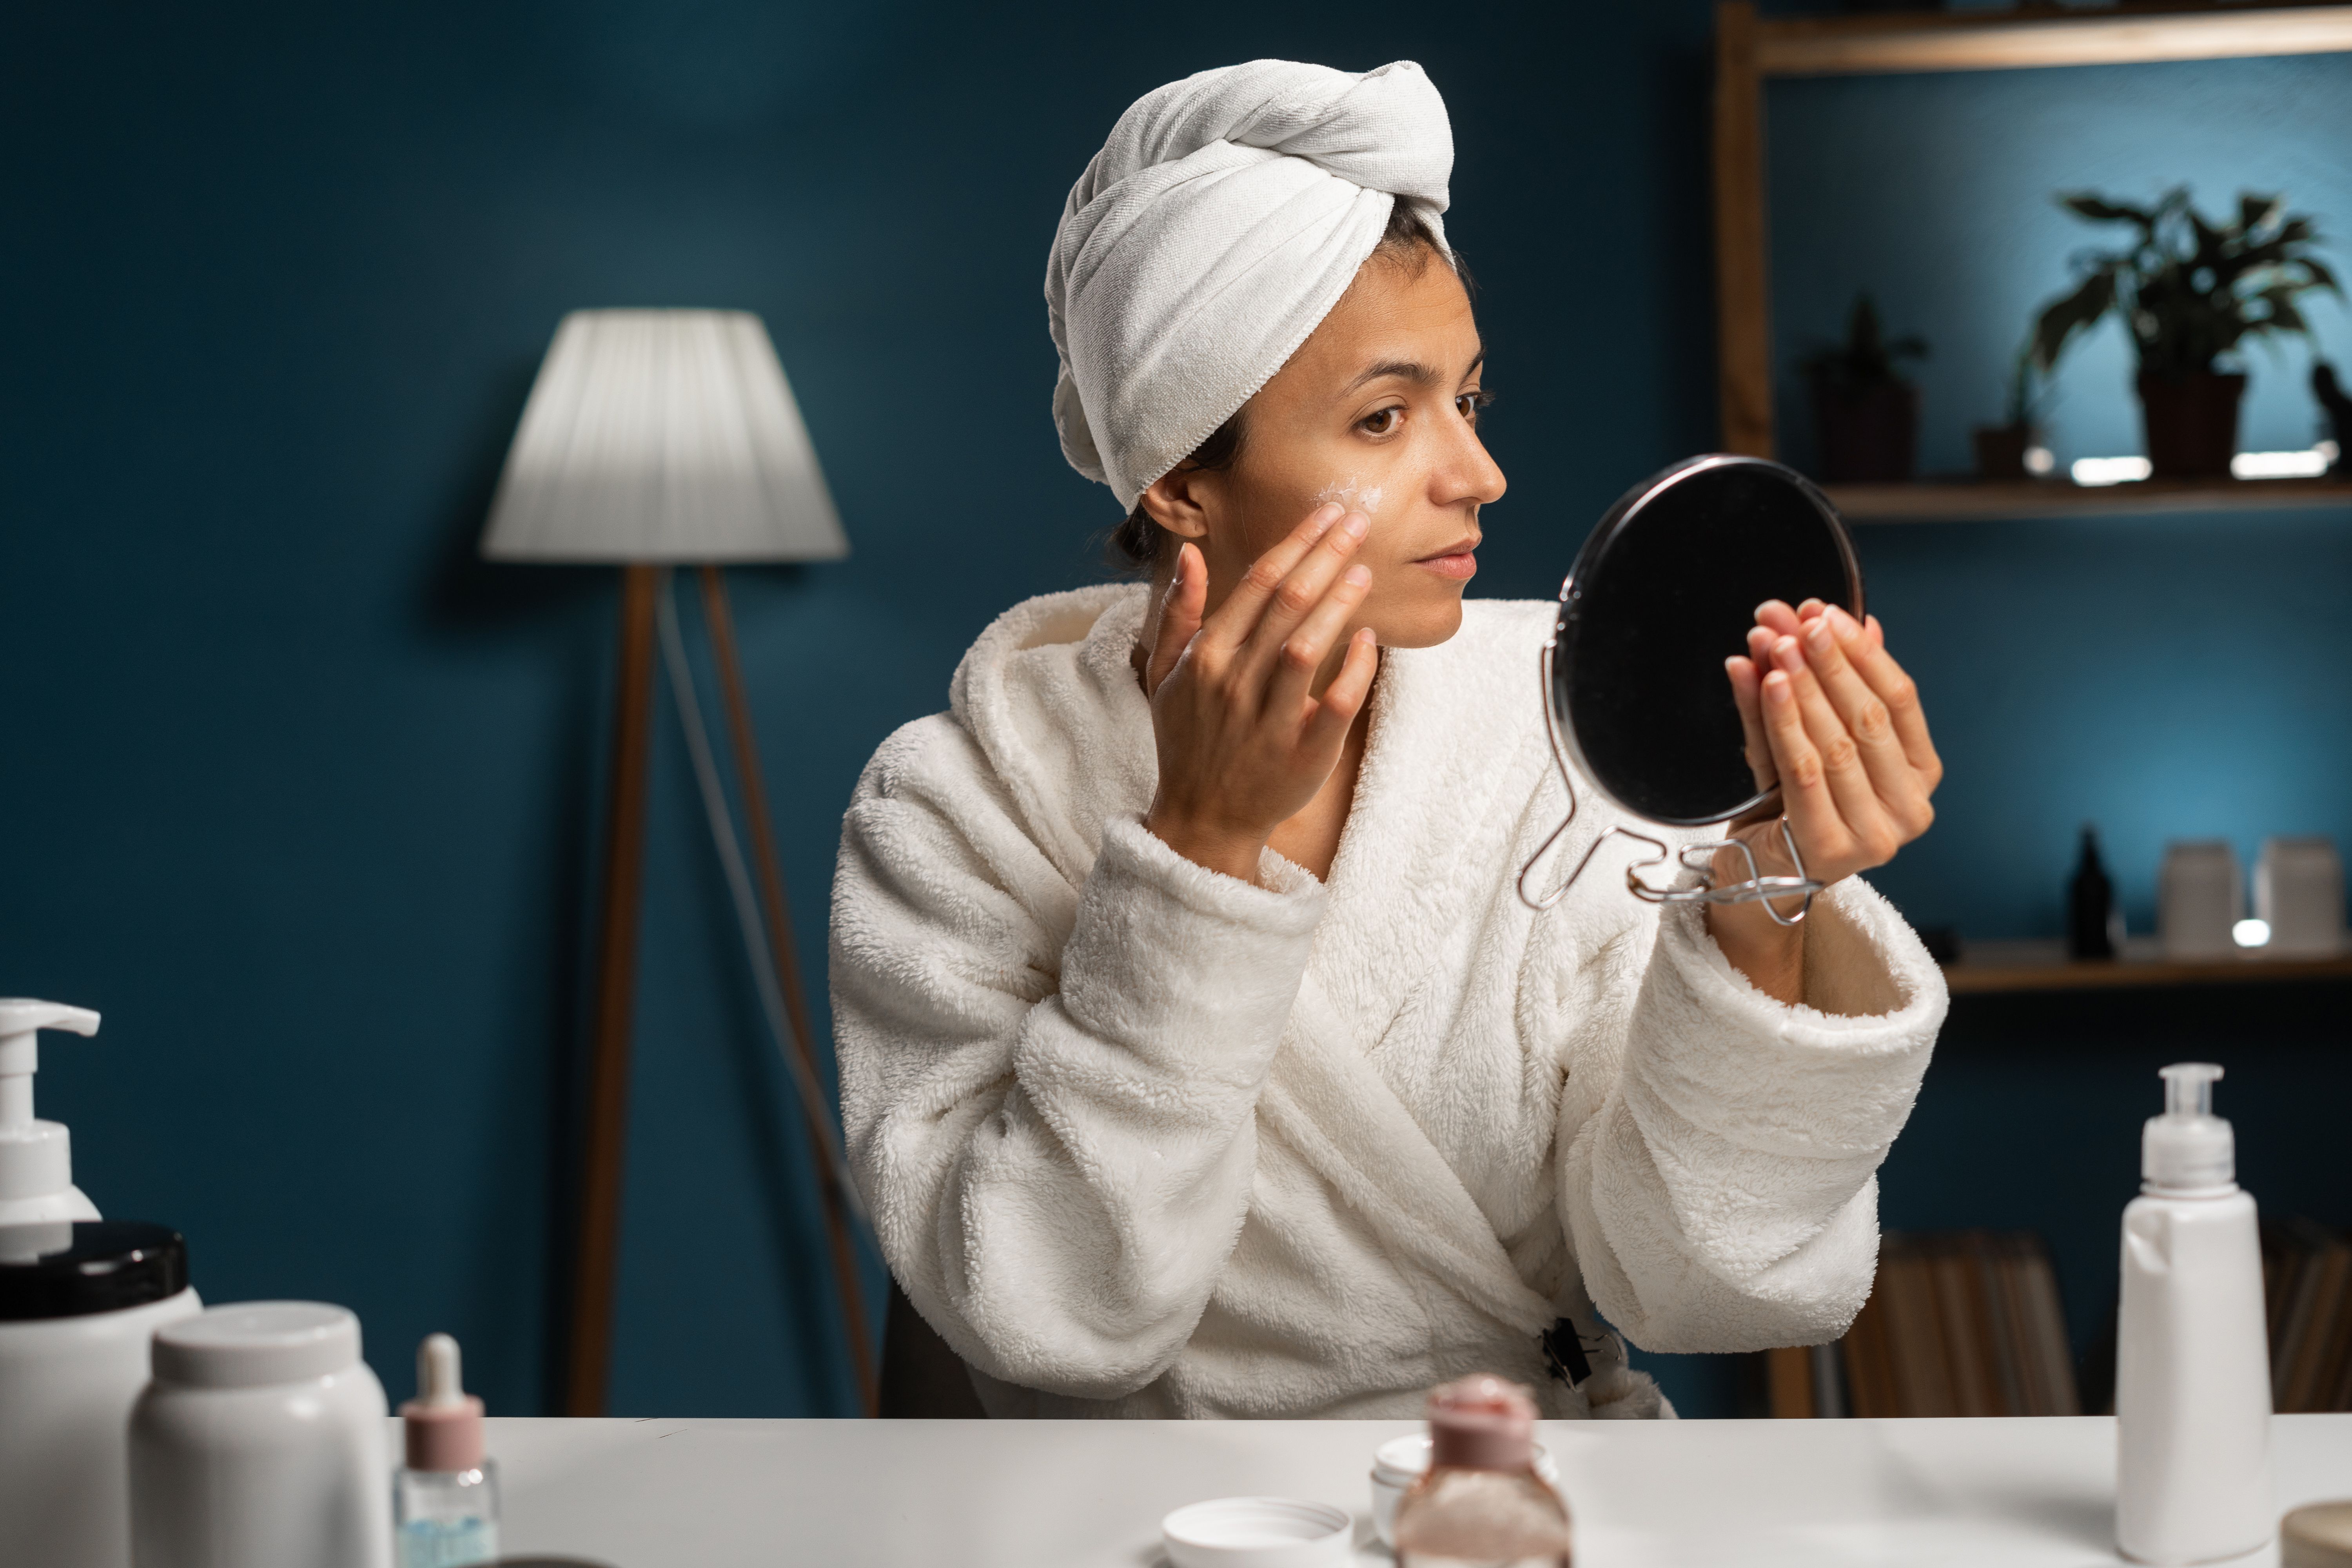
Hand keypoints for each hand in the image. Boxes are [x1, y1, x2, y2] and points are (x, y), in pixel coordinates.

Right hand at [1140, 504, 1379, 882]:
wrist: (1202, 818)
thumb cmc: (1186, 739)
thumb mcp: (1164, 674)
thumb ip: (1178, 613)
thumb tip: (1191, 556)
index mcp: (1205, 656)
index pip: (1258, 583)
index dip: (1297, 542)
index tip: (1328, 513)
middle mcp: (1234, 683)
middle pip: (1287, 603)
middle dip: (1326, 555)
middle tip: (1359, 521)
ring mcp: (1268, 720)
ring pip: (1307, 648)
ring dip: (1339, 603)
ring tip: (1365, 570)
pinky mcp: (1302, 755)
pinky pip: (1335, 705)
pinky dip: (1354, 670)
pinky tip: (1370, 640)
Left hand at [1709, 599, 1942, 998]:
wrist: (1755, 871)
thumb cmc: (1791, 800)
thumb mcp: (1812, 734)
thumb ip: (1831, 685)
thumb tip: (1854, 620)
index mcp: (1920, 774)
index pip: (1901, 700)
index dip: (1863, 653)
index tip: (1827, 614)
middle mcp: (1911, 809)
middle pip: (1869, 717)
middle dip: (1829, 662)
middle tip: (1796, 621)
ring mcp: (1877, 836)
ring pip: (1836, 743)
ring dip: (1802, 686)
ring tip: (1775, 643)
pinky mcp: (1831, 849)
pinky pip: (1803, 770)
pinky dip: (1783, 720)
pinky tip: (1766, 682)